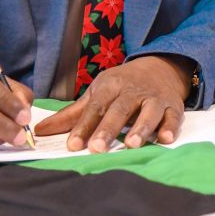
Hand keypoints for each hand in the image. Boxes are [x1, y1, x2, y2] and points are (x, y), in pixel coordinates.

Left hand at [35, 55, 191, 152]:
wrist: (161, 67)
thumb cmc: (123, 85)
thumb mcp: (97, 93)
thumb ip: (72, 115)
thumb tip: (40, 131)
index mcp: (111, 87)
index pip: (95, 108)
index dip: (84, 126)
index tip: (73, 145)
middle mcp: (133, 92)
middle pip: (120, 109)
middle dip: (108, 128)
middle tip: (98, 148)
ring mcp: (155, 99)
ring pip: (148, 112)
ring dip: (141, 128)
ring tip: (131, 144)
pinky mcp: (174, 106)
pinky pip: (173, 117)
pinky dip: (171, 127)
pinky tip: (165, 139)